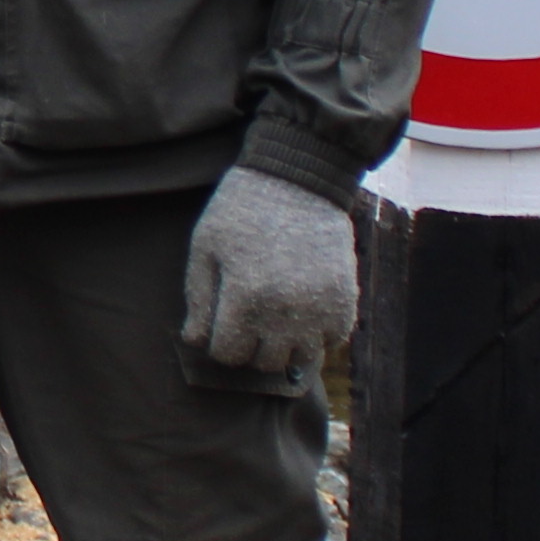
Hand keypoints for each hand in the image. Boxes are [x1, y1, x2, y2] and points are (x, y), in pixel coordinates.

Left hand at [179, 165, 358, 375]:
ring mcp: (320, 307)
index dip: (221, 342)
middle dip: (252, 347)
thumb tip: (194, 340)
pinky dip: (319, 335)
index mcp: (245, 298)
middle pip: (265, 363)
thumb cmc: (243, 208)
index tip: (224, 322)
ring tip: (278, 319)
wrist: (300, 177)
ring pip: (302, 359)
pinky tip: (305, 312)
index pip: (229, 355)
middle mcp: (285, 311)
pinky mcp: (345, 298)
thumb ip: (198, 298)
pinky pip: (334, 341)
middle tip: (250, 319)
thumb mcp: (206, 246)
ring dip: (287, 346)